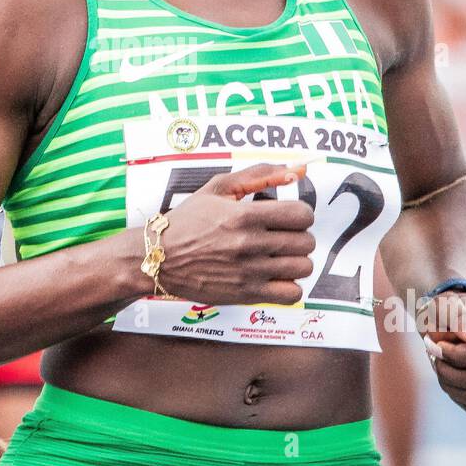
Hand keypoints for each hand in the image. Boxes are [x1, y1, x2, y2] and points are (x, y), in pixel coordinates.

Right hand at [152, 162, 315, 306]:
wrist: (159, 256)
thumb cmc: (188, 220)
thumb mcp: (219, 187)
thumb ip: (260, 174)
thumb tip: (297, 170)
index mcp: (244, 215)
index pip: (302, 214)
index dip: (300, 214)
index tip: (288, 217)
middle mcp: (249, 244)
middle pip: (306, 242)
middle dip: (298, 236)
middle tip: (282, 236)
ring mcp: (249, 272)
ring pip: (303, 268)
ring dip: (296, 260)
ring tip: (279, 256)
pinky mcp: (246, 294)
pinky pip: (291, 294)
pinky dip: (289, 286)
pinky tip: (274, 276)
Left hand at [420, 292, 465, 412]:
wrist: (455, 322)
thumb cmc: (448, 311)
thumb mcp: (445, 305)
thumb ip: (456, 316)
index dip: (453, 356)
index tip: (435, 345)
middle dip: (446, 371)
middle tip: (433, 356)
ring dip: (447, 383)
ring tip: (439, 365)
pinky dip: (454, 392)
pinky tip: (449, 375)